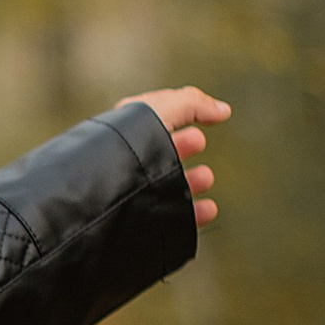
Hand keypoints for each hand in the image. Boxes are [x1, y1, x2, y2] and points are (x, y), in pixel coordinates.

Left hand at [122, 86, 228, 224]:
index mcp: (122, 133)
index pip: (152, 117)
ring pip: (166, 185)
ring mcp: (131, 193)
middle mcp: (124, 162)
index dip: (178, 110)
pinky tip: (207, 208)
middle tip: (198, 141)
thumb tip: (223, 110)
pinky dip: (193, 213)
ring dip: (192, 180)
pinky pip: (171, 218)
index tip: (205, 114)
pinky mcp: (140, 220)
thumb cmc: (124, 148)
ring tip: (206, 177)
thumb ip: (191, 104)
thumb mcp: (159, 111)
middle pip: (159, 150)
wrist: (101, 199)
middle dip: (183, 144)